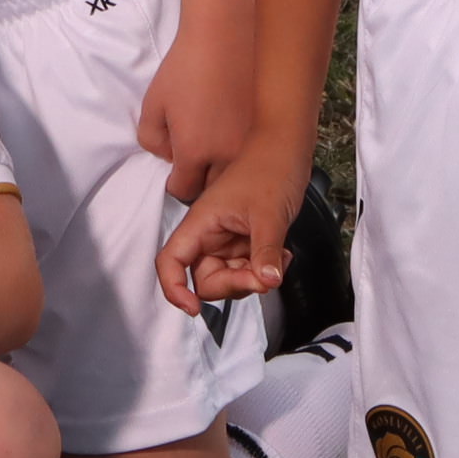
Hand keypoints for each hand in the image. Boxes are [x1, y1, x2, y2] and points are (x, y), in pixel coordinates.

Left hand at [136, 17, 256, 204]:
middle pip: (214, 190)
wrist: (225, 34)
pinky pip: (257, 155)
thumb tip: (168, 155)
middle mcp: (226, 155)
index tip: (178, 173)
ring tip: (221, 148)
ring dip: (228, 171)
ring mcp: (252, 144)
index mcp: (194, 151)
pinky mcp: (269, 130)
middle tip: (199, 160)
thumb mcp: (153, 102)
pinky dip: (248, 152)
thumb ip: (151, 138)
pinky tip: (239, 132)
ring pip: (239, 178)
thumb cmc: (186, 66)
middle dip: (204, 180)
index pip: (184, 191)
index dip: (177, 184)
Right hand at [159, 133, 308, 316]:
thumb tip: (267, 282)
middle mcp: (209, 234)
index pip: (171, 262)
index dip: (174, 288)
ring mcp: (227, 238)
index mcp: (201, 223)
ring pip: (229, 278)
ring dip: (254, 278)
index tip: (194, 310)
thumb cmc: (270, 169)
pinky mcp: (244, 240)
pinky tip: (283, 255)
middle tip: (263, 277)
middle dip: (234, 285)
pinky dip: (264, 269)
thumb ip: (265, 252)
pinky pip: (248, 269)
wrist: (287, 147)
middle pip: (205, 280)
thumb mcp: (268, 215)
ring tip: (280, 258)